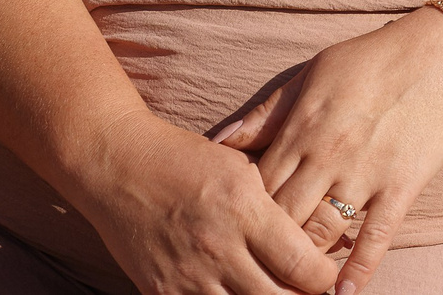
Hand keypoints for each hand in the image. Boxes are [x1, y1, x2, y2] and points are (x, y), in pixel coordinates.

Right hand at [68, 109, 337, 294]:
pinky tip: (235, 294)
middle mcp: (218, 247)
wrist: (118, 166)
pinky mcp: (158, 291)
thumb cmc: (186, 160)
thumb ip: (273, 207)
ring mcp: (186, 275)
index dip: (323, 277)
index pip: (302, 266)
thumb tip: (309, 240)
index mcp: (246, 210)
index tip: (325, 271)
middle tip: (304, 287)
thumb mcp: (242, 169)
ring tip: (272, 290)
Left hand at [213, 6, 442, 294]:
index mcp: (301, 130)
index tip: (237, 232)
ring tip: (295, 280)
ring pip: (322, 234)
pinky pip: (377, 236)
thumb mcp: (311, 74)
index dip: (243, 216)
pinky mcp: (402, 186)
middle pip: (282, 219)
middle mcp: (327, 158)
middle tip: (259, 264)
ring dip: (306, 261)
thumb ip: (267, 113)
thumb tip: (219, 143)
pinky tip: (343, 292)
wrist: (442, 54)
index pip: (256, 190)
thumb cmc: (373, 59)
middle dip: (266, 246)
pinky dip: (359, 268)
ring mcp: (366, 174)